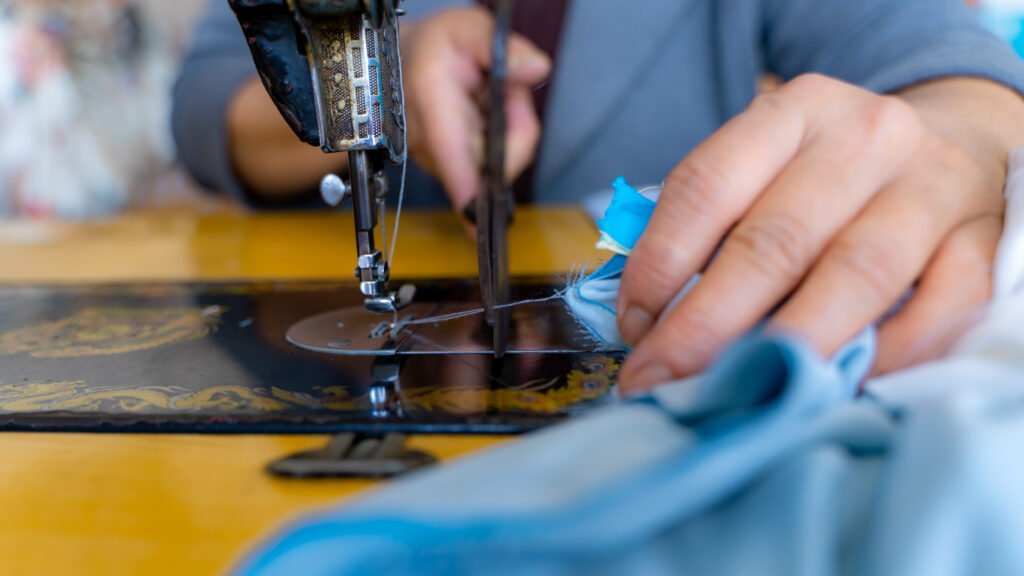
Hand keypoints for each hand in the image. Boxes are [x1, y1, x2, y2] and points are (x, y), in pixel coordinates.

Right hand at [402, 7, 550, 212]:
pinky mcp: (448, 169)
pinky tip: (481, 116)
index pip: (455, 161)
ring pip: (495, 166)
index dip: (472, 198)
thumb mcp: (469, 29)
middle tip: (504, 90)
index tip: (482, 229)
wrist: (403, 60)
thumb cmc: (437, 47)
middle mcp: (429, 144)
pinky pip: (488, 167)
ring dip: (504, 135)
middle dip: (514, 130)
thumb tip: (536, 70)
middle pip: (493, 165)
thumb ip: (506, 49)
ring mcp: (437, 161)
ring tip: (487, 97)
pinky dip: (495, 143)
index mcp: (432, 107)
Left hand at [617, 74, 1023, 393]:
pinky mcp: (982, 237)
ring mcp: (931, 185)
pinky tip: (838, 384)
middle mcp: (865, 138)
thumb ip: (713, 224)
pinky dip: (889, 353)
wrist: (948, 142)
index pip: (707, 185)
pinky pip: (943, 305)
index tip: (633, 326)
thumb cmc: (828, 172)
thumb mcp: (768, 165)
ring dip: (789, 344)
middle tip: (660, 379)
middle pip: (775, 240)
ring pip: (857, 272)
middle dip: (705, 322)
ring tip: (740, 394)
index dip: (659, 263)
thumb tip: (650, 320)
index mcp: (792, 112)